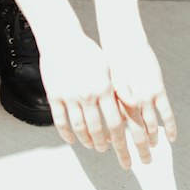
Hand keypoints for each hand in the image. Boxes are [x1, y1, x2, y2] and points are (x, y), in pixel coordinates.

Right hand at [40, 32, 137, 169]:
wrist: (62, 39)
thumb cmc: (88, 52)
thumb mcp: (108, 67)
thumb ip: (121, 87)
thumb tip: (135, 104)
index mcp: (104, 87)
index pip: (115, 122)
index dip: (120, 140)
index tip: (123, 150)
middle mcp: (87, 94)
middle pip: (97, 129)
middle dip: (104, 144)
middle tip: (106, 150)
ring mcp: (69, 96)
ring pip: (79, 127)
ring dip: (87, 140)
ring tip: (92, 146)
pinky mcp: (54, 96)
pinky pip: (60, 121)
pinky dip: (67, 133)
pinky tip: (72, 139)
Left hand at [106, 37, 177, 164]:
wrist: (123, 44)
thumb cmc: (112, 66)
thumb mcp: (108, 87)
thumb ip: (115, 107)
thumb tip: (117, 127)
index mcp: (117, 104)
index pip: (121, 134)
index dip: (124, 149)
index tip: (126, 161)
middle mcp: (132, 103)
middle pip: (137, 135)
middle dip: (140, 151)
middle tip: (144, 163)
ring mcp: (147, 97)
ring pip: (152, 127)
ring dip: (153, 141)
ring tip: (153, 149)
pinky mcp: (158, 90)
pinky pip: (166, 114)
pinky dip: (170, 127)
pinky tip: (171, 138)